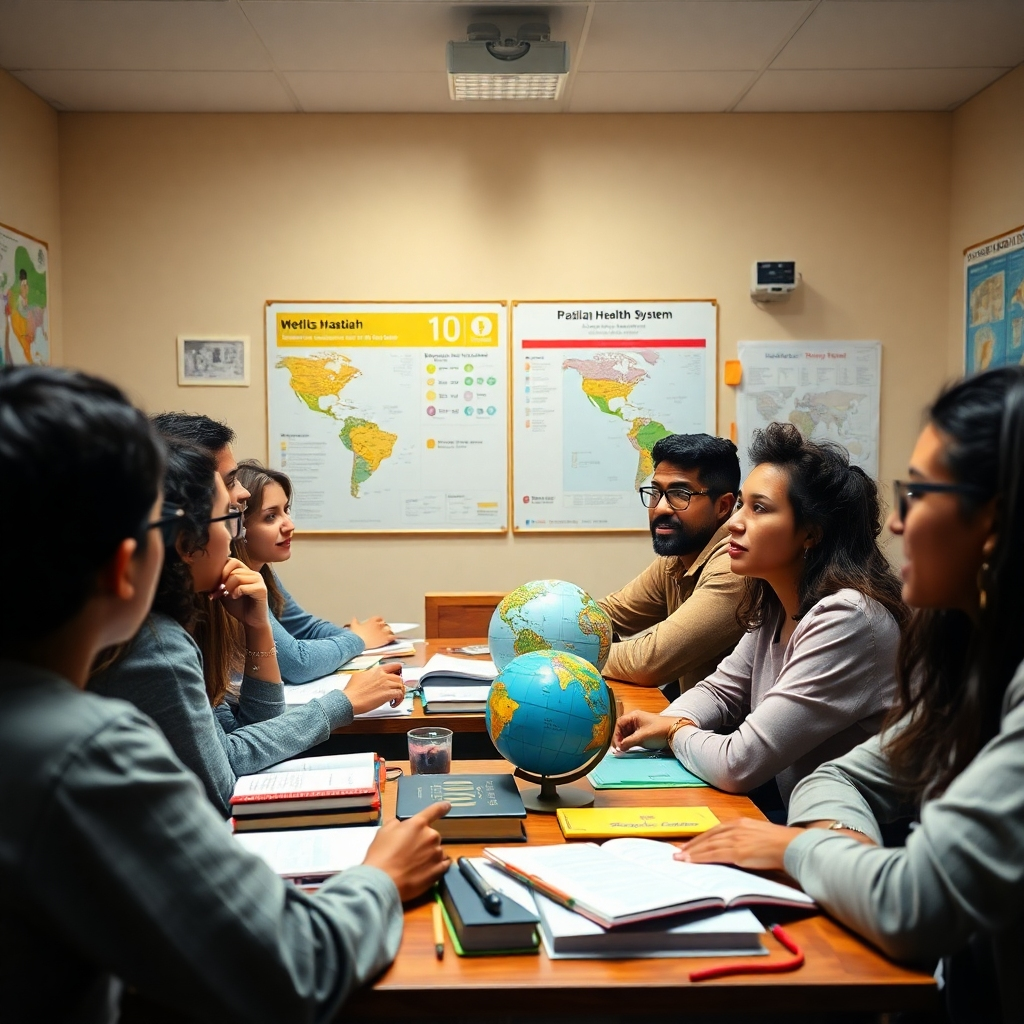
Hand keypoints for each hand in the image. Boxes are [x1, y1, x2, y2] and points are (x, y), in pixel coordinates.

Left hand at [213, 558, 269, 628]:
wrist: (251, 622)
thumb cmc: (238, 606)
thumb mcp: (224, 592)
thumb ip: (219, 583)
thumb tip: (206, 576)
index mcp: (245, 571)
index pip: (231, 560)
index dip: (220, 570)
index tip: (217, 585)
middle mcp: (253, 573)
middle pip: (232, 569)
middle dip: (222, 582)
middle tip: (220, 593)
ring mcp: (259, 580)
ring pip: (236, 576)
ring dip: (228, 588)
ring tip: (228, 596)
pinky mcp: (261, 590)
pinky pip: (243, 587)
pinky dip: (236, 592)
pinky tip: (235, 597)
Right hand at [344, 663, 405, 714]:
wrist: (350, 699)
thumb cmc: (352, 690)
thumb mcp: (358, 676)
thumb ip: (367, 674)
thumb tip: (367, 675)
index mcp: (377, 670)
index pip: (395, 666)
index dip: (399, 672)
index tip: (398, 676)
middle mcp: (384, 676)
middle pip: (399, 678)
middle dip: (399, 685)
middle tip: (395, 690)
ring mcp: (387, 684)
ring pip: (401, 686)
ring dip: (400, 693)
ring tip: (395, 698)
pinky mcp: (388, 694)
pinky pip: (400, 695)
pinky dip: (399, 699)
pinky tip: (393, 703)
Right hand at [348, 616, 394, 648]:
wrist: (357, 642)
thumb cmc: (356, 635)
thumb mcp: (354, 626)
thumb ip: (355, 621)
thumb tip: (354, 618)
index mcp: (372, 621)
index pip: (379, 618)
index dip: (379, 620)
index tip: (378, 622)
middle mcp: (378, 625)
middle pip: (384, 624)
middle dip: (384, 626)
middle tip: (382, 629)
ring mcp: (382, 632)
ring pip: (389, 630)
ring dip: (388, 631)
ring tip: (388, 634)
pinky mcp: (384, 639)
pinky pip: (392, 637)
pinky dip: (393, 637)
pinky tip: (393, 638)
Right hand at [363, 802, 451, 901]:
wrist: (383, 881)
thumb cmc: (381, 855)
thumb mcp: (384, 832)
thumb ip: (396, 824)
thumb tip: (402, 826)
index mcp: (418, 824)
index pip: (434, 811)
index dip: (441, 807)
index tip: (448, 805)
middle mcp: (431, 836)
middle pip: (432, 835)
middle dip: (423, 842)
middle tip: (409, 853)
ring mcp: (437, 854)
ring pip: (437, 851)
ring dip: (429, 855)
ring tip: (415, 865)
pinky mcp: (439, 871)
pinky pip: (443, 864)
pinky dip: (437, 866)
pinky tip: (426, 871)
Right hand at [613, 710, 679, 751]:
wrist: (675, 733)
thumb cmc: (658, 731)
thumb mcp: (642, 737)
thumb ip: (628, 742)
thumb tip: (618, 748)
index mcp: (634, 716)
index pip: (619, 723)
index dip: (616, 734)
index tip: (617, 745)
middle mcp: (636, 719)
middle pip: (622, 728)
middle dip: (619, 739)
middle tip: (619, 750)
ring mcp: (640, 726)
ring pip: (627, 733)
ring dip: (624, 741)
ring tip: (623, 750)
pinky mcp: (644, 732)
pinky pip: (633, 737)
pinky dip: (630, 742)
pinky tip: (629, 748)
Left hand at [674, 819, 806, 871]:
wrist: (791, 846)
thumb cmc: (780, 843)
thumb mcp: (758, 834)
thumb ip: (745, 838)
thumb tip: (735, 849)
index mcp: (740, 822)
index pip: (714, 830)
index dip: (701, 839)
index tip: (689, 845)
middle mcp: (735, 828)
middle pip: (708, 837)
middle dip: (692, 845)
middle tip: (678, 852)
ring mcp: (735, 839)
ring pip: (708, 846)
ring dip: (692, 853)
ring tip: (680, 858)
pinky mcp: (737, 851)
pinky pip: (714, 855)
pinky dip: (701, 858)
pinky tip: (692, 861)